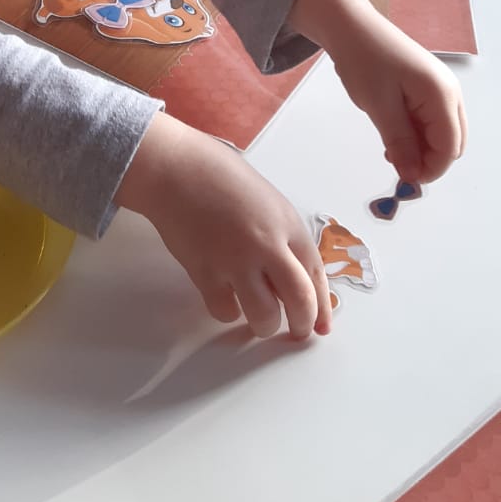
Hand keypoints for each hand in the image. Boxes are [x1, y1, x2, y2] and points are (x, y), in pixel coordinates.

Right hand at [117, 113, 331, 339]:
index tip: (321, 325)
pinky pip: (225, 310)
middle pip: (300, 300)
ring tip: (260, 320)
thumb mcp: (267, 203)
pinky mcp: (205, 272)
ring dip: (265, 325)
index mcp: (287, 224)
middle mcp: (267, 244)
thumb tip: (291, 278)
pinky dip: (229, 311)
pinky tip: (226, 298)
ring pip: (264, 315)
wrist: (178, 169)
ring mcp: (236, 260)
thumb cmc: (222, 179)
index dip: (322, 306)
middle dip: (302, 324)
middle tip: (297, 332)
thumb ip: (283, 238)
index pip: (316, 274)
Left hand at [291, 0, 467, 182]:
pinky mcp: (428, 87)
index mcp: (441, 94)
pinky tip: (394, 136)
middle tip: (395, 164)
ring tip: (390, 149)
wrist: (351, 26)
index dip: (431, 170)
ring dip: (421, 149)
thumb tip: (412, 177)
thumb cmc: (363, 60)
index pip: (450, 148)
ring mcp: (440, 88)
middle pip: (452, 143)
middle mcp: (449, 92)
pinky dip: (417, 135)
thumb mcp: (379, 106)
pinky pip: (431, 120)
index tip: (403, 180)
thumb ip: (400, 143)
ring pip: (442, 134)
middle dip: (428, 161)